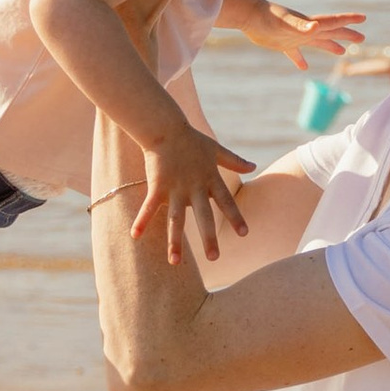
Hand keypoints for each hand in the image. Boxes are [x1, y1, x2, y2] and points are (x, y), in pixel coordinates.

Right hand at [132, 122, 257, 266]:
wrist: (166, 127)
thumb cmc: (191, 139)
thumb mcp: (216, 149)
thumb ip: (234, 160)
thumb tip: (253, 166)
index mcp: (210, 179)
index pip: (226, 201)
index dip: (236, 217)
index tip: (244, 234)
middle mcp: (195, 188)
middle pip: (203, 216)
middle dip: (208, 237)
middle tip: (214, 258)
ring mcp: (175, 189)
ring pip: (176, 220)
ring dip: (175, 242)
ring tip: (175, 263)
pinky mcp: (157, 187)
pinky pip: (149, 208)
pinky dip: (142, 221)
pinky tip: (135, 236)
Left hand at [244, 2, 366, 69]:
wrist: (248, 16)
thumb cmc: (267, 17)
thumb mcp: (286, 23)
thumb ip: (301, 26)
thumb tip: (315, 28)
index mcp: (310, 24)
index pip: (333, 22)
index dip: (348, 20)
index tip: (363, 18)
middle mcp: (305, 29)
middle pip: (330, 32)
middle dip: (346, 34)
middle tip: (362, 38)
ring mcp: (294, 37)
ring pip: (317, 42)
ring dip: (330, 46)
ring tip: (341, 51)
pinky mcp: (282, 44)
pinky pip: (295, 53)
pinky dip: (300, 59)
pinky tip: (303, 67)